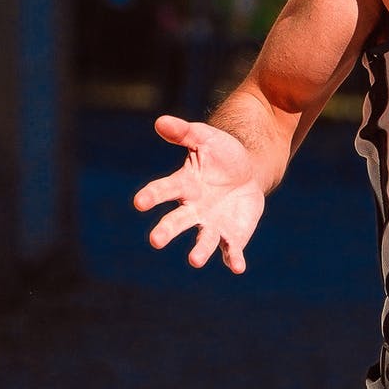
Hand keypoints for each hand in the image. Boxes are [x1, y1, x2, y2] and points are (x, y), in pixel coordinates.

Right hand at [132, 115, 265, 272]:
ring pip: (203, 240)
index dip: (152, 196)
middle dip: (166, 231)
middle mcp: (193, 209)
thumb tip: (160, 121)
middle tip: (156, 241)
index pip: (164, 190)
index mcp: (183, 185)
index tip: (139, 202)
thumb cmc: (221, 153)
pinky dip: (233, 259)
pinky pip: (231, 250)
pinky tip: (237, 267)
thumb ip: (184, 132)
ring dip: (199, 251)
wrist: (248, 171)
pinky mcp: (231, 235)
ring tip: (194, 260)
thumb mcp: (206, 138)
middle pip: (176, 221)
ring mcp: (211, 224)